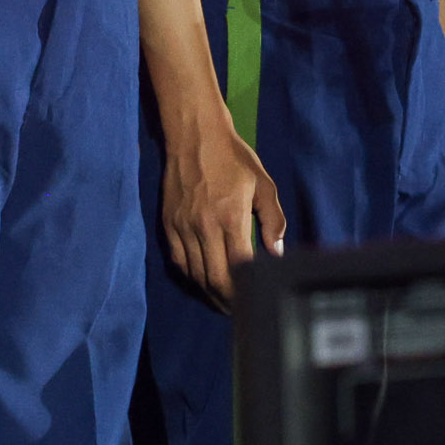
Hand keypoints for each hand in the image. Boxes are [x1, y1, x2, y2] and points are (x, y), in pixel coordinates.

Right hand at [160, 114, 285, 310]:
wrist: (194, 134)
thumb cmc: (233, 157)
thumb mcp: (263, 184)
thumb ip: (272, 220)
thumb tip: (276, 252)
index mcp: (230, 218)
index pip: (238, 270)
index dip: (246, 292)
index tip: (255, 300)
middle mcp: (204, 227)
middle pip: (213, 280)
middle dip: (228, 301)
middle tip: (240, 310)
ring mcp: (183, 226)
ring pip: (194, 274)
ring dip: (209, 293)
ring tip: (223, 301)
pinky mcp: (169, 222)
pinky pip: (178, 260)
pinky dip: (191, 276)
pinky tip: (202, 280)